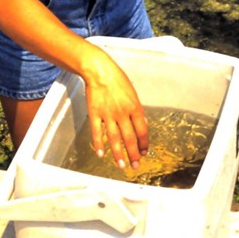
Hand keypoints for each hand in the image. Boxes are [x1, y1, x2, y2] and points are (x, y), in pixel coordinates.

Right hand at [83, 54, 148, 169]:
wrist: (99, 71)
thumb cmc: (117, 79)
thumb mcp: (132, 93)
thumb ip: (136, 110)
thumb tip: (142, 124)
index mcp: (134, 108)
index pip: (142, 131)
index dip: (144, 144)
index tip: (144, 153)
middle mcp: (122, 114)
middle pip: (130, 138)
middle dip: (134, 154)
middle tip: (135, 166)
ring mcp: (108, 115)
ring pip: (114, 139)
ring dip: (118, 154)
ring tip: (121, 165)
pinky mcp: (95, 114)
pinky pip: (97, 132)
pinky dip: (99, 144)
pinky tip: (101, 154)